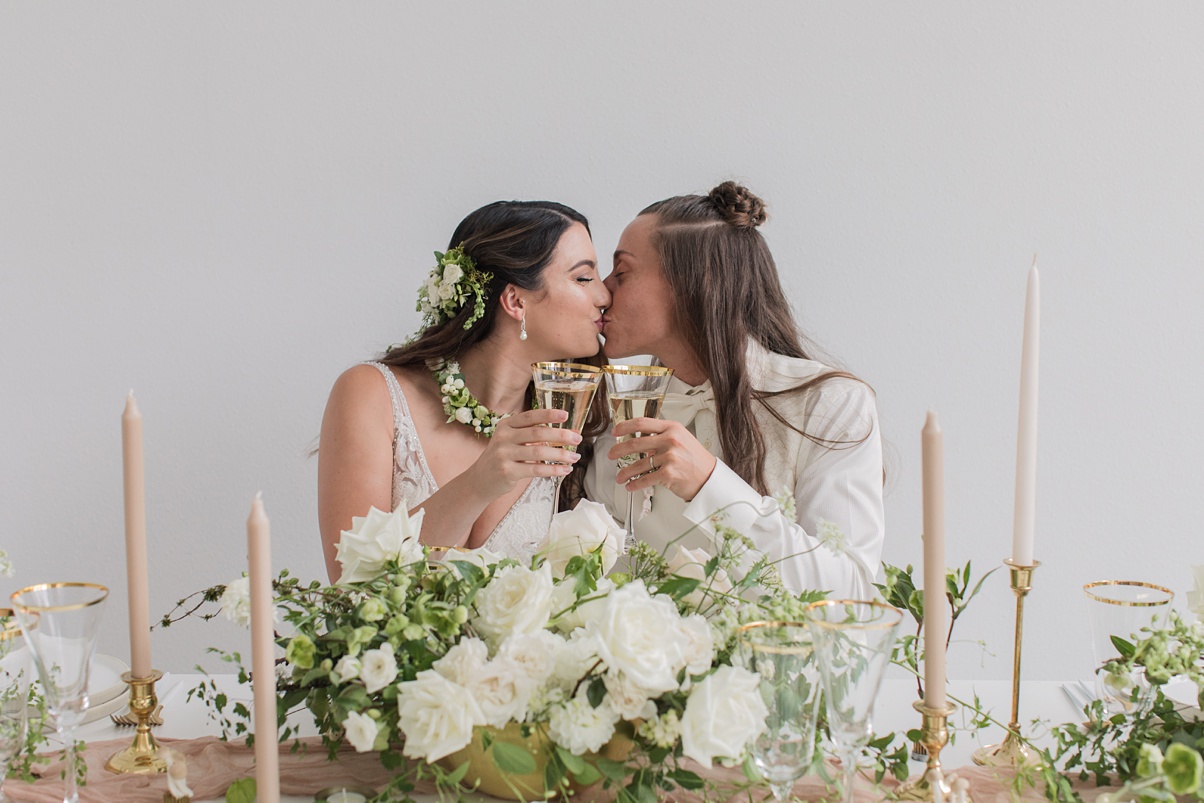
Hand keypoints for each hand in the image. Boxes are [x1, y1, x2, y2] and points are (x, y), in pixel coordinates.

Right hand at [467, 409, 581, 498]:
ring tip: (574, 457)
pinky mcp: (507, 472)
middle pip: (537, 433)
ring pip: (539, 452)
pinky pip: (535, 469)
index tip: (565, 415)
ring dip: (560, 454)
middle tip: (577, 438)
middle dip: (560, 435)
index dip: (548, 414)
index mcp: (506, 425)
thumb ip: (534, 435)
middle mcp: (503, 437)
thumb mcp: (512, 441)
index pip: (530, 416)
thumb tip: (567, 433)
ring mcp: (504, 455)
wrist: (480, 479)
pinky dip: (553, 469)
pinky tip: (564, 470)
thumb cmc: (503, 457)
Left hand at [609, 418, 716, 501]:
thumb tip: (640, 440)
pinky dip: (635, 484)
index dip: (624, 426)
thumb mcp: (681, 439)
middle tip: (611, 454)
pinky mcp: (668, 473)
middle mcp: (670, 440)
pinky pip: (645, 479)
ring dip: (625, 472)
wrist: (710, 477)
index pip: (642, 422)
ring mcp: (669, 457)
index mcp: (672, 428)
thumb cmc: (695, 459)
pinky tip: (630, 486)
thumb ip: (662, 436)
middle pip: (635, 443)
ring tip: (620, 477)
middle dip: (618, 450)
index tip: (615, 431)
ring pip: (638, 464)